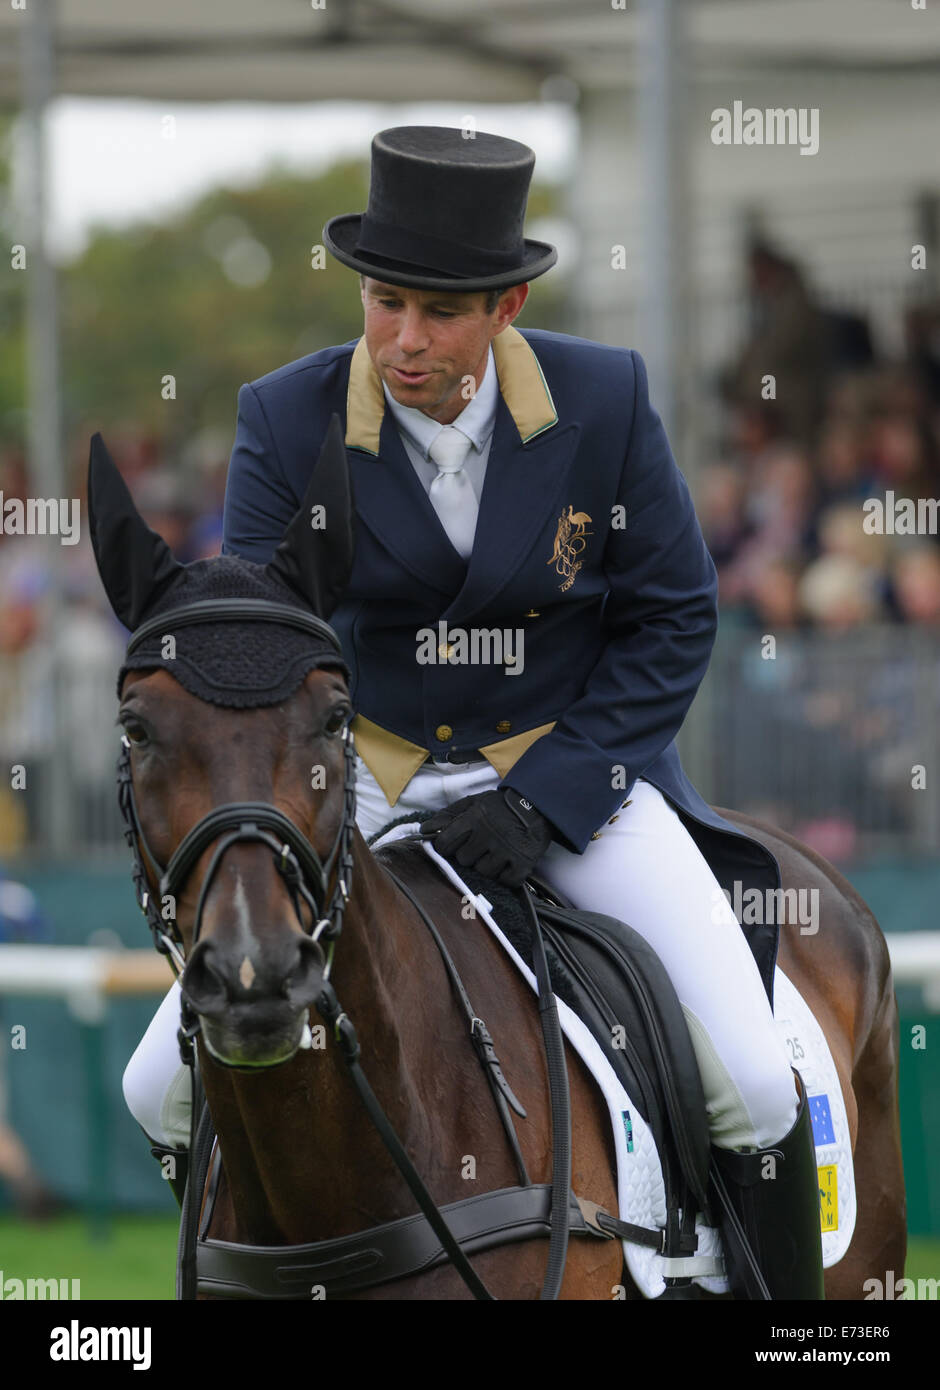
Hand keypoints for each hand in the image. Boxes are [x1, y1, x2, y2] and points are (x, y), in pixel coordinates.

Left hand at [420, 787, 553, 886]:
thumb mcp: (473, 803)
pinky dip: (506, 875)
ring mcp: (507, 851)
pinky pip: (505, 880)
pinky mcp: (523, 863)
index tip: (450, 846)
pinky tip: (507, 862)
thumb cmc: (500, 806)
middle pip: (464, 859)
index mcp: (475, 818)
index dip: (445, 847)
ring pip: (483, 872)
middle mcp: (489, 835)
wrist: (537, 805)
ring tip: (495, 853)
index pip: (446, 842)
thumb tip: (424, 829)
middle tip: (479, 846)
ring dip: (487, 866)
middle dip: (469, 854)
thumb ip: (448, 815)